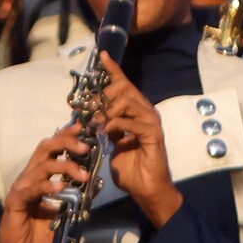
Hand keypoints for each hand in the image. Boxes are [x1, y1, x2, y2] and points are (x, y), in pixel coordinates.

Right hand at [0, 124, 88, 242]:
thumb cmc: (40, 236)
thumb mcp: (66, 213)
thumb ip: (78, 198)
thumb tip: (96, 184)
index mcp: (39, 177)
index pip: (51, 149)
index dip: (66, 136)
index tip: (84, 129)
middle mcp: (28, 178)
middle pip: (45, 148)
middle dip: (66, 143)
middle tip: (85, 147)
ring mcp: (20, 189)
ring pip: (41, 166)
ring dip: (65, 167)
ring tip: (82, 175)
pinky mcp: (14, 203)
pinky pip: (31, 189)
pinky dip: (47, 186)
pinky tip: (61, 188)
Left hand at [92, 56, 179, 226]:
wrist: (144, 187)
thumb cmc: (127, 165)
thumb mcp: (109, 142)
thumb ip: (103, 126)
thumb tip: (89, 116)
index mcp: (134, 112)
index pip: (123, 85)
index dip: (113, 70)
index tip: (102, 56)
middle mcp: (145, 112)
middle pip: (124, 89)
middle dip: (103, 95)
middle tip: (88, 108)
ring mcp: (151, 122)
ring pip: (128, 102)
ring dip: (107, 110)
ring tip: (96, 123)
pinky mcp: (154, 135)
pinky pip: (133, 123)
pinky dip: (116, 125)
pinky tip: (106, 131)